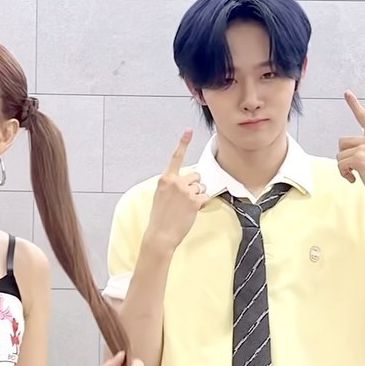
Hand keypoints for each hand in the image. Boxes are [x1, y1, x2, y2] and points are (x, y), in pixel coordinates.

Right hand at [145, 131, 209, 253]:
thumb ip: (172, 186)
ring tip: (185, 208)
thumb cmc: (160, 218)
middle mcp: (175, 182)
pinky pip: (205, 198)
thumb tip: (188, 182)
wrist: (160, 235)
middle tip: (184, 200)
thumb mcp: (161, 196)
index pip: (176, 157)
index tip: (188, 130)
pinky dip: (201, 205)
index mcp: (165, 179)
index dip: (183, 142)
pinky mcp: (194, 201)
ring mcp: (185, 191)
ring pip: (201, 188)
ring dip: (197, 197)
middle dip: (194, 186)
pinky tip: (191, 212)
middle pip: (195, 176)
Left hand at [337, 92, 364, 205]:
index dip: (354, 104)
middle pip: (342, 142)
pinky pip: (340, 164)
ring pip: (339, 155)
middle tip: (353, 168)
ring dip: (343, 167)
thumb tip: (344, 154)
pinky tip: (353, 179)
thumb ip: (364, 149)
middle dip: (343, 156)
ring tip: (355, 174)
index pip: (364, 117)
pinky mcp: (359, 158)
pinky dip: (343, 174)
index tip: (347, 92)